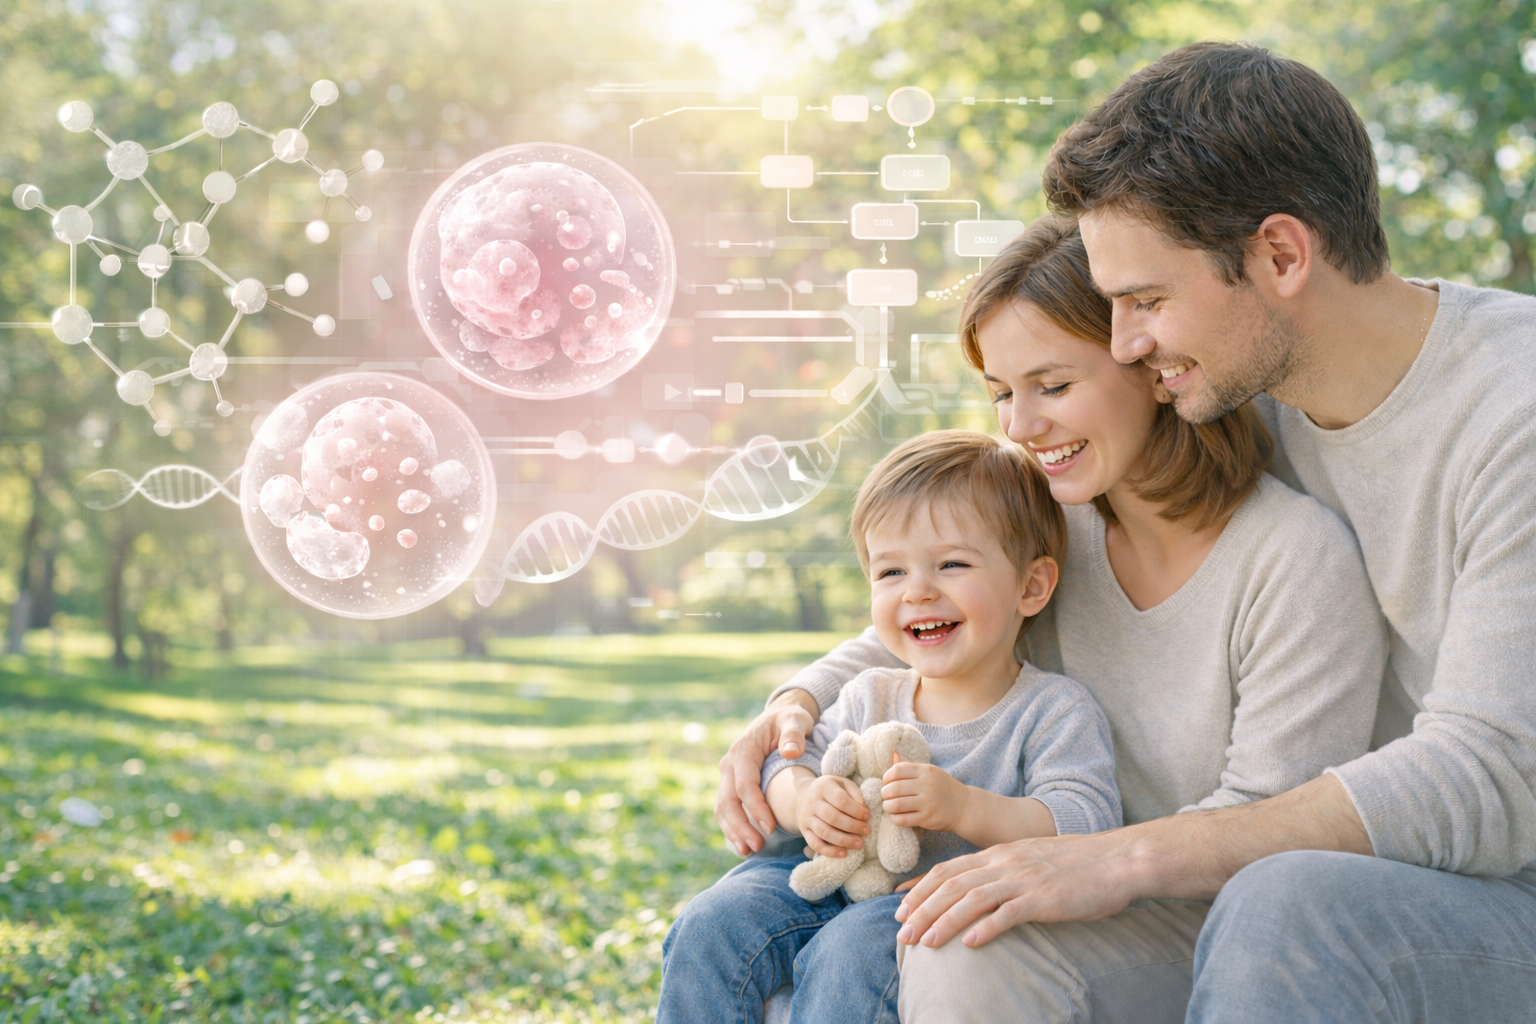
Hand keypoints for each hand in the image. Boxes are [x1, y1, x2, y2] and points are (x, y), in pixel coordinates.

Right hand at [714, 692, 817, 855]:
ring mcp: (728, 774)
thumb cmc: (789, 719)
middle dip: (740, 826)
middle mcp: (730, 762)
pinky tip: (744, 844)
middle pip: (727, 800)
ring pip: (722, 807)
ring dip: (733, 831)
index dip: (755, 807)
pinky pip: (726, 808)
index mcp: (744, 749)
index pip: (745, 784)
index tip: (770, 827)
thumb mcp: (795, 720)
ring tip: (748, 851)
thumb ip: (793, 734)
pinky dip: (732, 826)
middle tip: (756, 846)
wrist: (778, 715)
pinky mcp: (731, 783)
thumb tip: (791, 751)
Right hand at [800, 775, 869, 856]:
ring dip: (843, 840)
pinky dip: (829, 851)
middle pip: (832, 817)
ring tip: (859, 844)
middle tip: (866, 831)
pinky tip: (843, 853)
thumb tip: (863, 809)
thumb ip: (854, 793)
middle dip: (852, 826)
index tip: (867, 816)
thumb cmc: (831, 790)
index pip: (841, 799)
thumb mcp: (843, 784)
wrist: (805, 795)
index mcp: (824, 787)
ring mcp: (807, 817)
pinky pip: (815, 844)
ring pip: (824, 832)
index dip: (856, 810)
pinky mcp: (804, 831)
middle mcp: (813, 802)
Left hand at [881, 752, 968, 832]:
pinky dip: (895, 818)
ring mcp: (928, 803)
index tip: (886, 783)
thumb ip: (910, 765)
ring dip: (887, 806)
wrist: (964, 807)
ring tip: (889, 806)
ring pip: (896, 805)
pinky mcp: (928, 818)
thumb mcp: (929, 771)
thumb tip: (893, 754)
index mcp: (926, 771)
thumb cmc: (942, 787)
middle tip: (885, 796)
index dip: (886, 777)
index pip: (897, 770)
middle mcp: (927, 785)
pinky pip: (903, 819)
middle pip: (894, 788)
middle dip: (885, 793)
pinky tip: (896, 816)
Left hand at [893, 832, 1137, 948]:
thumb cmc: (1076, 865)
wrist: (1117, 860)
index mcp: (1000, 854)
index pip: (949, 870)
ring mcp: (1024, 879)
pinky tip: (970, 944)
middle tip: (901, 932)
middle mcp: (1006, 863)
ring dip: (944, 921)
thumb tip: (980, 893)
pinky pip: (1009, 913)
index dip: (921, 889)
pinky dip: (987, 928)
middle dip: (922, 908)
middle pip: (952, 884)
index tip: (900, 908)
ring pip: (973, 898)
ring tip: (924, 942)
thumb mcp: (1031, 861)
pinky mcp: (1044, 898)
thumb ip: (1004, 872)